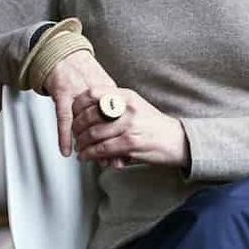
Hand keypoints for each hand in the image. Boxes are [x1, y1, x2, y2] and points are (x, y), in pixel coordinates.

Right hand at [43, 49, 117, 156]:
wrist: (65, 55)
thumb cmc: (84, 74)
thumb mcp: (103, 91)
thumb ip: (110, 110)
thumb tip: (120, 131)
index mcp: (110, 92)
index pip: (121, 119)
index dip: (124, 137)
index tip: (128, 154)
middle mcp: (98, 93)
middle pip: (106, 123)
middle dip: (109, 143)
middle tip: (112, 161)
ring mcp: (80, 94)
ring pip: (86, 123)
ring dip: (88, 142)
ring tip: (90, 157)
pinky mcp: (63, 94)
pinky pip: (64, 118)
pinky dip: (65, 136)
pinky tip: (66, 150)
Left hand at [71, 88, 190, 170]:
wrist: (176, 140)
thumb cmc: (154, 125)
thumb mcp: (135, 106)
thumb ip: (115, 105)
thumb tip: (88, 111)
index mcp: (126, 95)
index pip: (93, 92)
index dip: (78, 104)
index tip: (73, 113)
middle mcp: (127, 107)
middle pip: (89, 115)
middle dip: (76, 128)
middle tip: (74, 135)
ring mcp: (129, 125)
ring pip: (92, 134)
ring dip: (81, 144)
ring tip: (80, 148)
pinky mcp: (130, 143)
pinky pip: (101, 149)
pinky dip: (89, 154)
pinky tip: (86, 156)